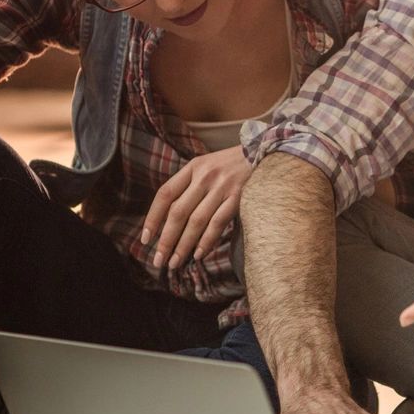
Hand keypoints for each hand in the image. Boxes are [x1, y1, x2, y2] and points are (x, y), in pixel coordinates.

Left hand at [142, 146, 252, 273]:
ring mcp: (222, 186)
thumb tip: (171, 220)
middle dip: (166, 239)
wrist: (266, 151)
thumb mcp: (208, 166)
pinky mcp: (239, 197)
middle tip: (158, 261)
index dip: (153, 218)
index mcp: (193, 167)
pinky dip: (207, 240)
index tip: (146, 239)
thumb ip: (190, 186)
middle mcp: (204, 176)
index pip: (165, 194)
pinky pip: (218, 222)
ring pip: (196, 221)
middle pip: (178, 212)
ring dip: (183, 245)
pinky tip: (198, 254)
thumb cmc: (233, 165)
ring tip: (175, 263)